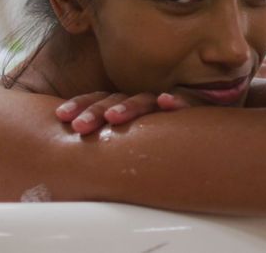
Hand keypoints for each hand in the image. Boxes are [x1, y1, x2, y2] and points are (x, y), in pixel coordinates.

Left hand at [55, 91, 191, 134]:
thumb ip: (104, 146)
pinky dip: (178, 101)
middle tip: (80, 126)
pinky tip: (167, 102)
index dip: (80, 105)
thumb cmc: (157, 143)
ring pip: (145, 101)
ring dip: (129, 107)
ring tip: (113, 117)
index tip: (61, 116)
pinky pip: (187, 103)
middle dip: (95, 111)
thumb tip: (68, 165)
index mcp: (124, 106)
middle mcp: (142, 102)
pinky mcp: (195, 109)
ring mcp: (166, 104)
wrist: (204, 140)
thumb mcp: (125, 143)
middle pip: (115, 101)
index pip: (99, 100)